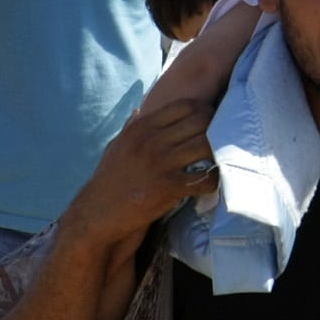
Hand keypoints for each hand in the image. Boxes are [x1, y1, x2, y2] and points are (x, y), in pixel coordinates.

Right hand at [65, 99, 217, 250]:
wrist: (98, 214)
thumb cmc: (108, 181)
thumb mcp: (115, 147)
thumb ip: (130, 128)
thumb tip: (139, 110)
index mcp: (141, 128)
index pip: (185, 106)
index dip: (203, 111)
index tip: (210, 121)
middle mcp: (152, 141)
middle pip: (201, 121)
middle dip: (216, 128)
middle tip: (222, 140)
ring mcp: (161, 163)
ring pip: (206, 145)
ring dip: (218, 152)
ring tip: (218, 160)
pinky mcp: (169, 188)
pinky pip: (204, 179)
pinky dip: (213, 181)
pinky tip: (211, 184)